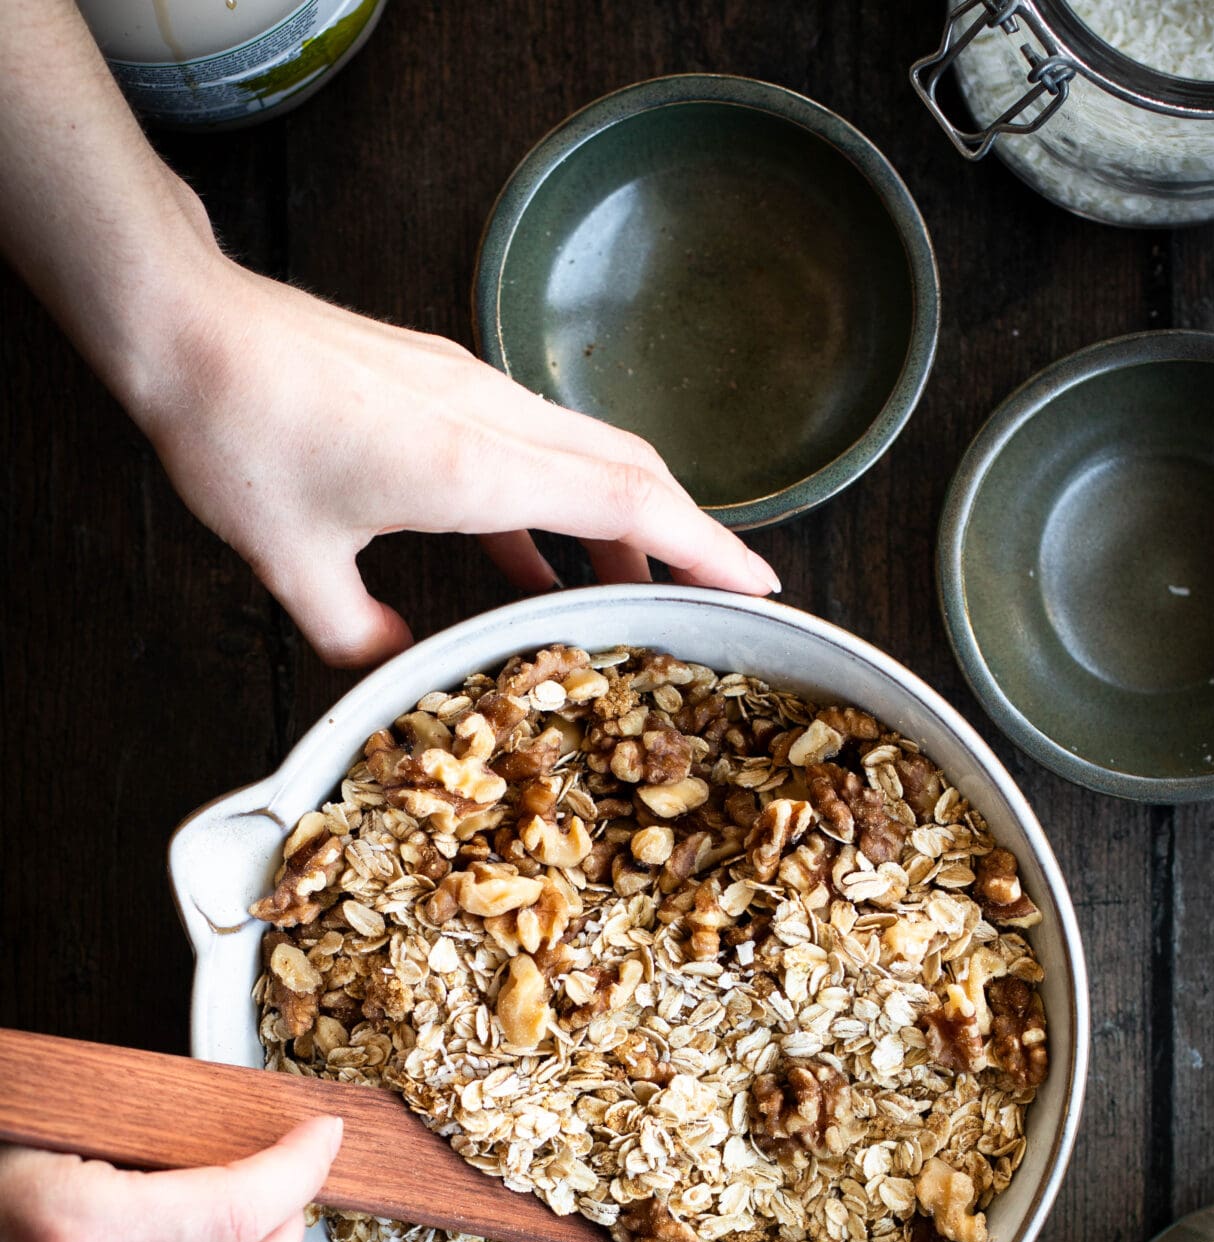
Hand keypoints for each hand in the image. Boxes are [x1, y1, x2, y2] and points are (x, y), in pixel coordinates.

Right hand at [0, 1116, 341, 1241]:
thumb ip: (162, 1121)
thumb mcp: (64, 1100)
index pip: (234, 1218)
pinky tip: (172, 1229)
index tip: (322, 1138)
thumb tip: (256, 1117)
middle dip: (284, 1237)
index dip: (296, 1172)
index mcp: (65, 1227)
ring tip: (233, 1196)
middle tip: (290, 1178)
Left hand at [135, 244, 780, 669]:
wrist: (182, 323)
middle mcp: (493, 418)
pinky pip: (534, 451)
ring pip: (588, 454)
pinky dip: (556, 508)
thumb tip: (400, 675)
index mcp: (476, 464)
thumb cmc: (235, 431)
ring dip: (622, 523)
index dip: (706, 547)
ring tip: (626, 596)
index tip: (760, 585)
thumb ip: (359, 635)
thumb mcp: (292, 563)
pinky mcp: (443, 387)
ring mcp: (472, 393)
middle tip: (715, 600)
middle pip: (632, 471)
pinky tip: (531, 565)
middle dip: (685, 540)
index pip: (628, 500)